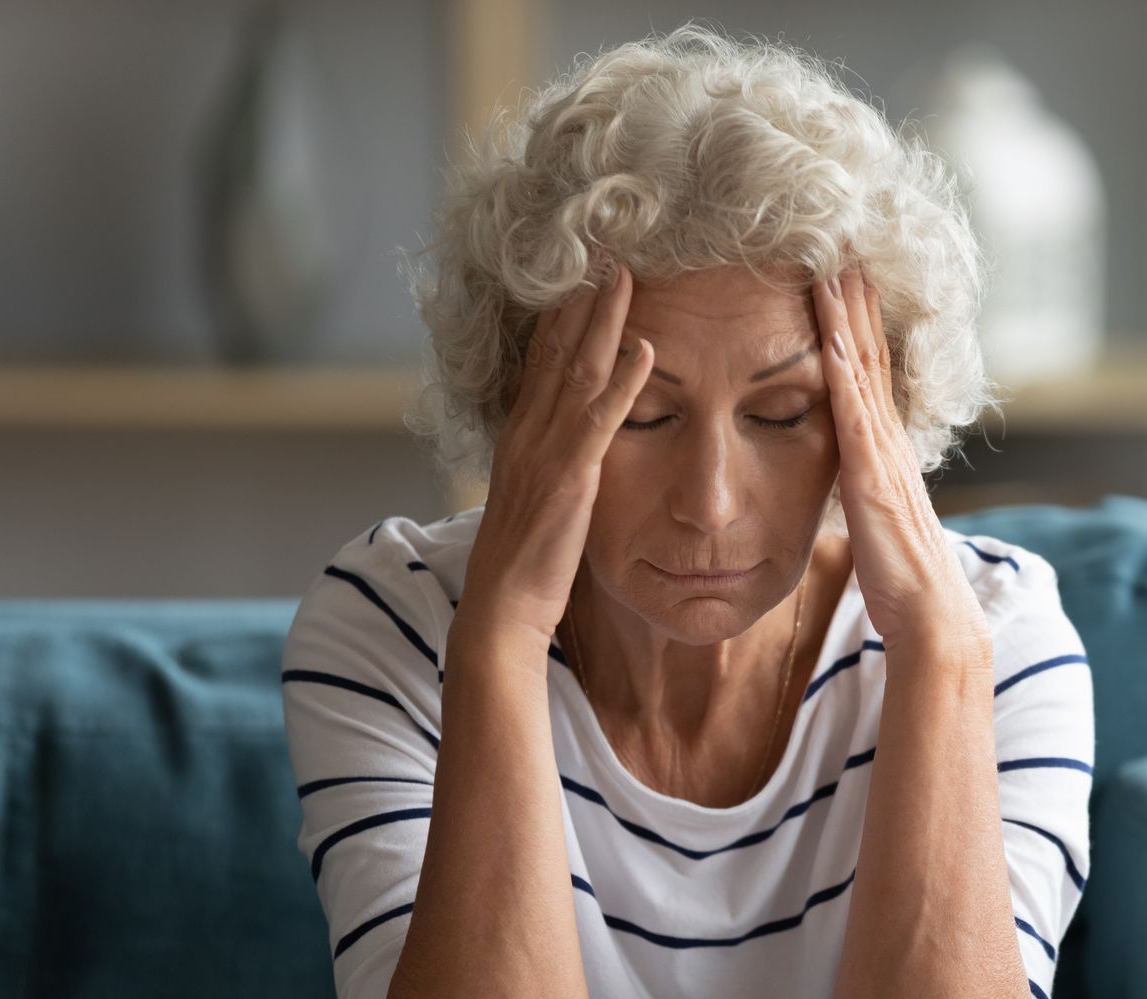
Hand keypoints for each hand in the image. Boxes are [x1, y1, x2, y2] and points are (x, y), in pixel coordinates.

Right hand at [456, 255, 653, 647]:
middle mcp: (528, 430)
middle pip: (556, 347)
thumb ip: (555, 459)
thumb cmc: (526, 559)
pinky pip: (599, 420)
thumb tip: (577, 440)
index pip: (542, 356)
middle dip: (581, 295)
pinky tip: (644, 348)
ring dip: (603, 319)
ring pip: (576, 369)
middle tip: (606, 245)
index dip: (563, 310)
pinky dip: (622, 381)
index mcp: (521, 432)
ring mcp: (546, 450)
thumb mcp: (540, 495)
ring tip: (626, 273)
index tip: (584, 268)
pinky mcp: (569, 477)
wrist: (502, 605)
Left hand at [816, 263, 986, 653]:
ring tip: (831, 266)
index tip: (842, 280)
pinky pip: (854, 409)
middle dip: (855, 300)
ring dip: (847, 317)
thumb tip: (846, 481)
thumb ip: (861, 491)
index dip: (855, 326)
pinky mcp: (870, 473)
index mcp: (884, 450)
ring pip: (863, 369)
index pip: (867, 373)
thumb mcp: (873, 520)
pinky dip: (842, 368)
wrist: (930, 613)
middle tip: (840, 245)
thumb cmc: (900, 577)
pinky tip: (827, 333)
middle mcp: (888, 440)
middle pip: (870, 354)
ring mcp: (882, 452)